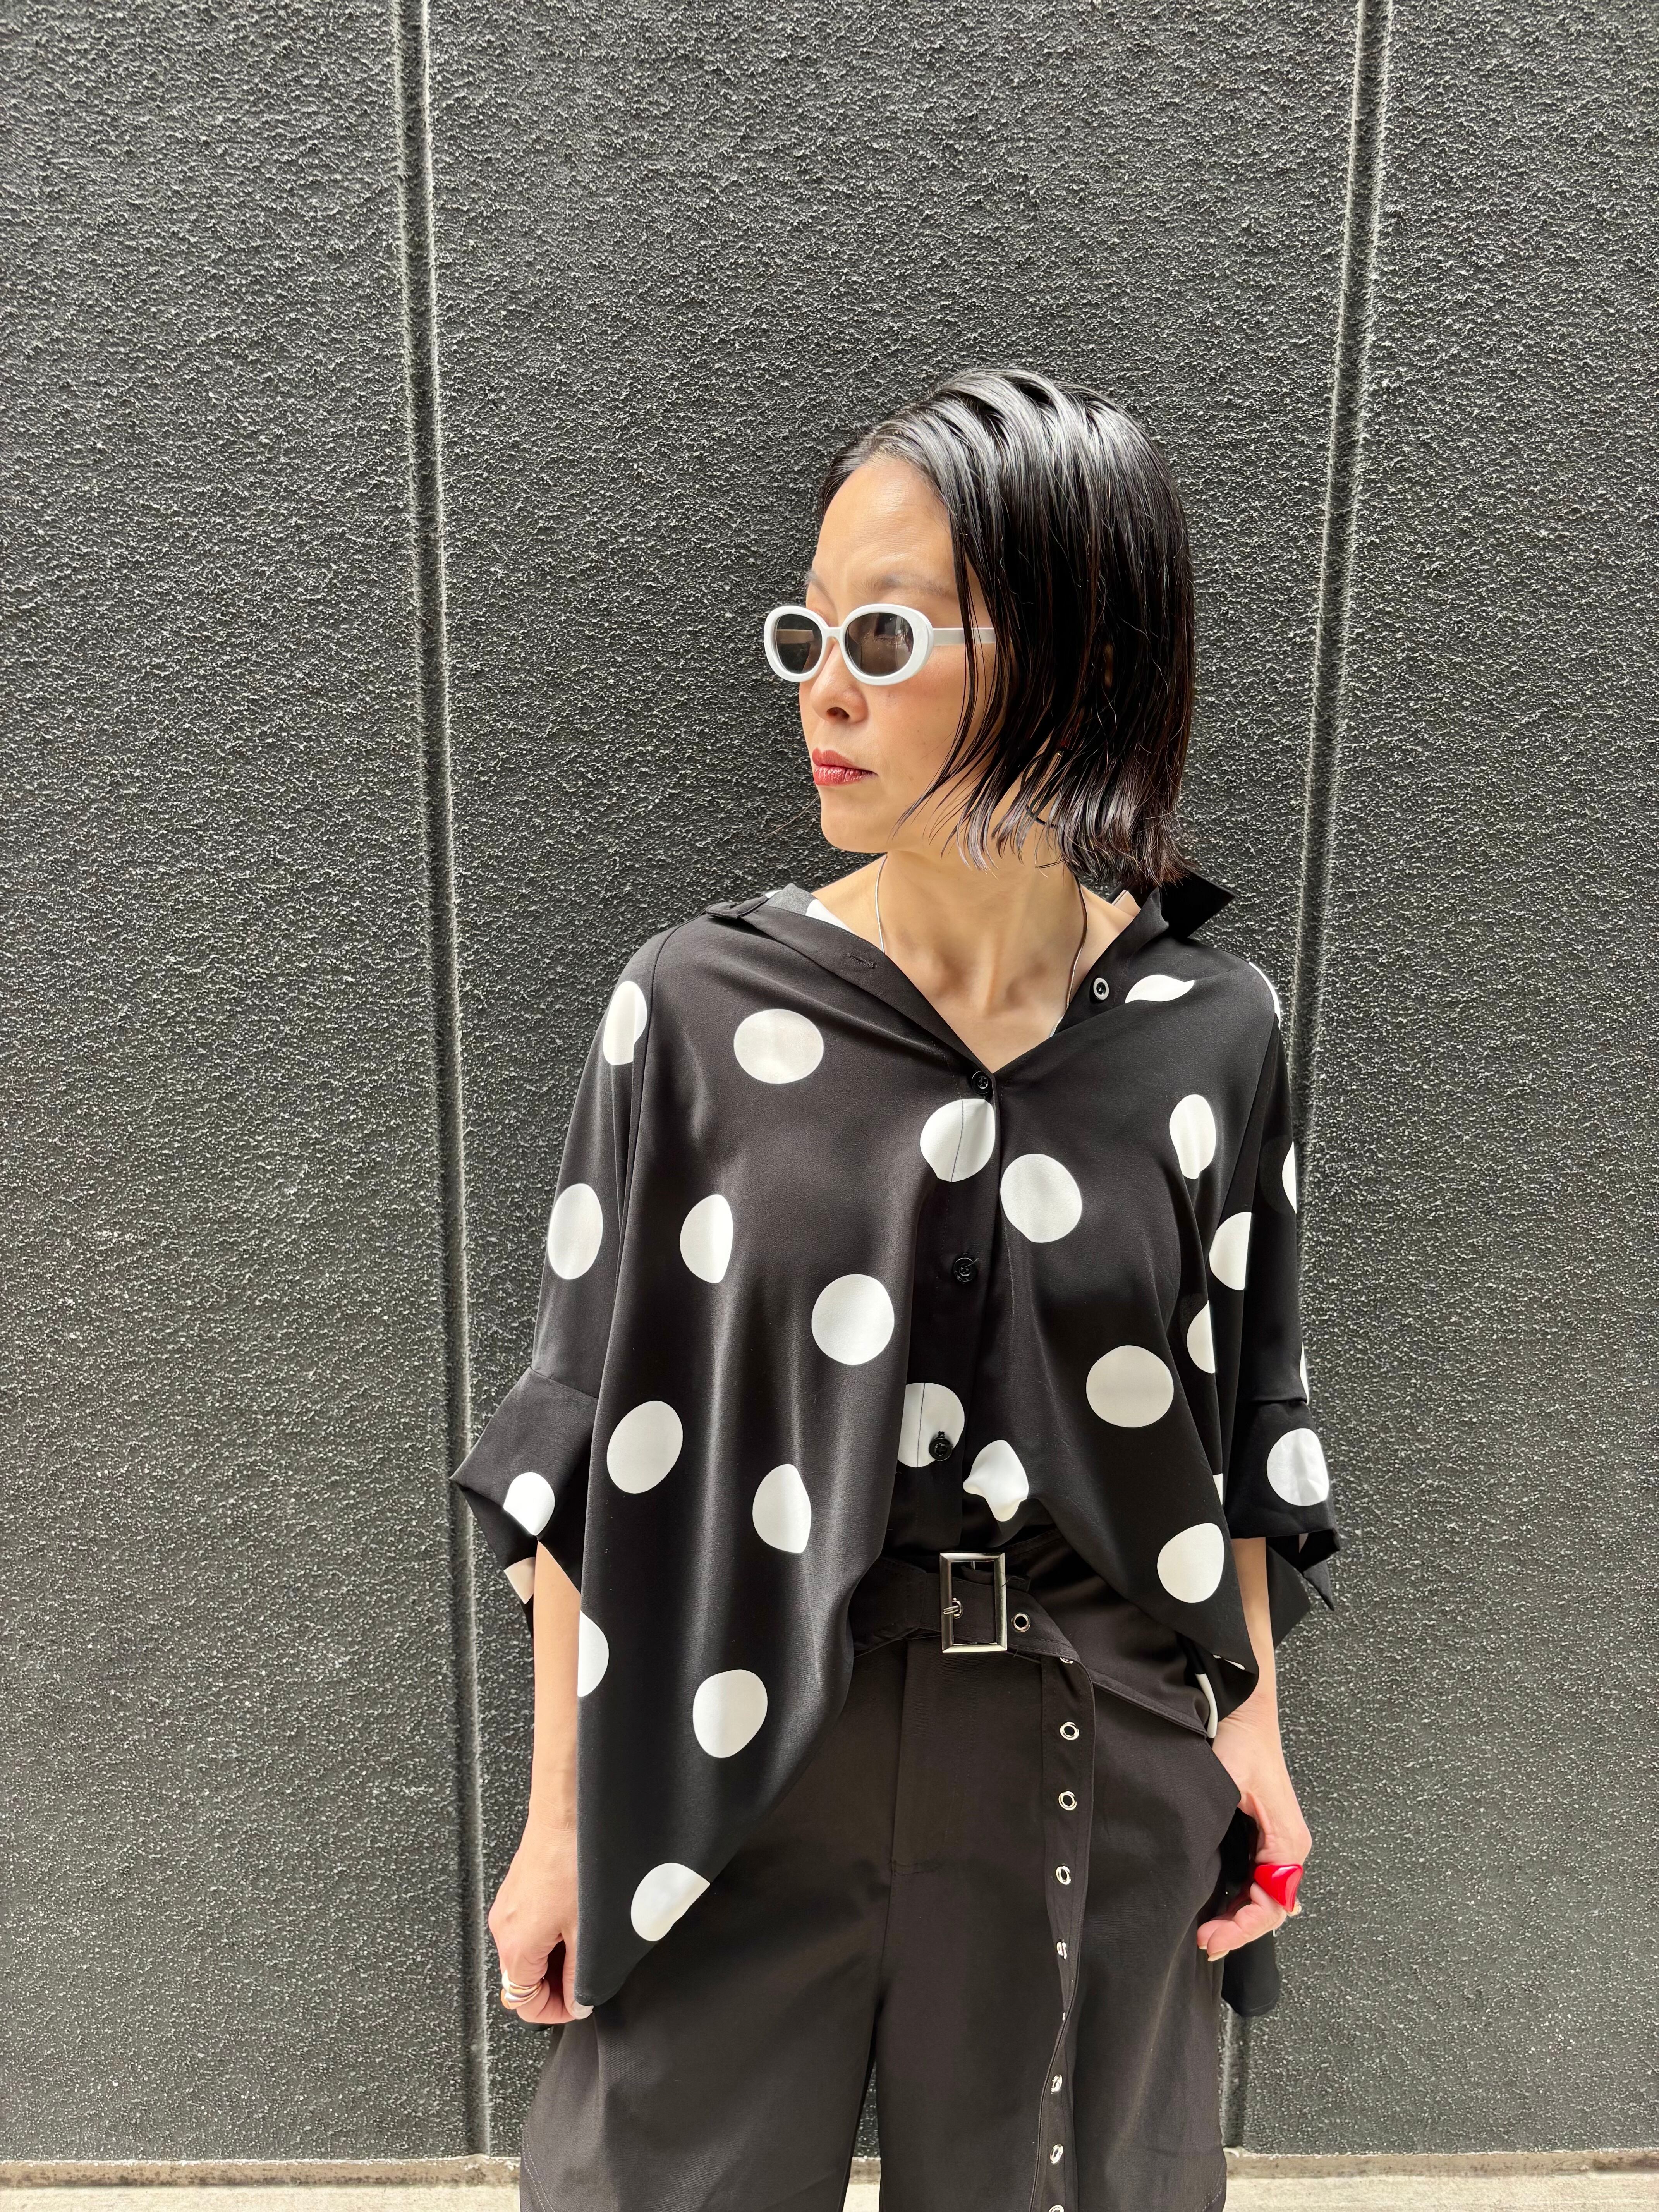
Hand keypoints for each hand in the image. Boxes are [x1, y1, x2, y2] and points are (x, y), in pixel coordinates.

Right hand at [487, 1820, 591, 2023]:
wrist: (565, 1813)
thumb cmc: (572, 1862)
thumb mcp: (586, 1930)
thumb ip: (581, 1973)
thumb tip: (579, 2000)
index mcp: (516, 1946)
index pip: (523, 2003)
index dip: (555, 2012)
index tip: (580, 2003)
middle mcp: (503, 1929)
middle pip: (523, 1980)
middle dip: (555, 1986)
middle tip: (587, 1974)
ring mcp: (507, 1908)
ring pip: (526, 1954)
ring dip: (554, 1960)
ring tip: (584, 1944)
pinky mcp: (516, 1891)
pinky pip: (527, 1929)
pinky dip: (549, 1936)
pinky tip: (574, 1920)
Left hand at [1194, 1708, 1311, 1962]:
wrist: (1243, 1710)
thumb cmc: (1243, 1741)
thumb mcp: (1234, 1785)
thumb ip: (1242, 1831)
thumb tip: (1247, 1886)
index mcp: (1288, 1841)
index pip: (1274, 1905)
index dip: (1244, 1927)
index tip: (1211, 1936)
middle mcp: (1287, 1846)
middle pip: (1270, 1907)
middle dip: (1239, 1928)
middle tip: (1204, 1941)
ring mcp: (1276, 1842)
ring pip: (1264, 1896)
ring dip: (1238, 1916)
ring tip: (1209, 1931)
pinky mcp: (1263, 1835)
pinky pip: (1257, 1878)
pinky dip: (1240, 1898)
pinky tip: (1222, 1909)